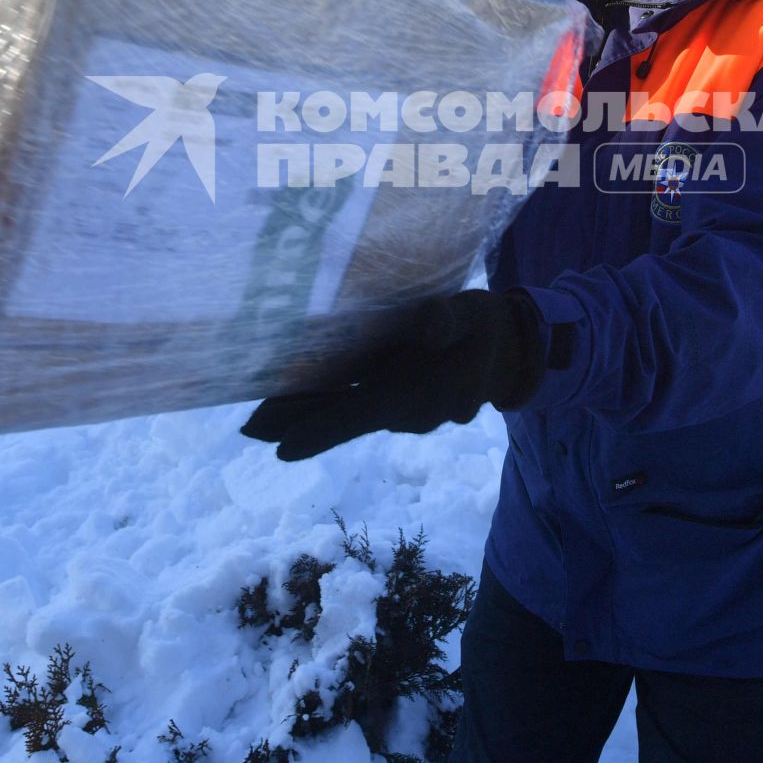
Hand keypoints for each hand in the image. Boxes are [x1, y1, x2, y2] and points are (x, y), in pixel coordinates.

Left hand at [241, 291, 544, 460]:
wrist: (513, 351)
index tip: (282, 448)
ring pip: (349, 413)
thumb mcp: (474, 314)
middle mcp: (406, 412)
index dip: (321, 430)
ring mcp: (403, 411)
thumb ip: (449, 319)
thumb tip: (428, 329)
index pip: (361, 414)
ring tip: (261, 416)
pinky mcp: (399, 401)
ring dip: (310, 414)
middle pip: (344, 419)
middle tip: (248, 428)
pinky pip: (359, 405)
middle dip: (298, 425)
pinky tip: (298, 398)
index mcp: (419, 394)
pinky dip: (329, 404)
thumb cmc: (487, 328)